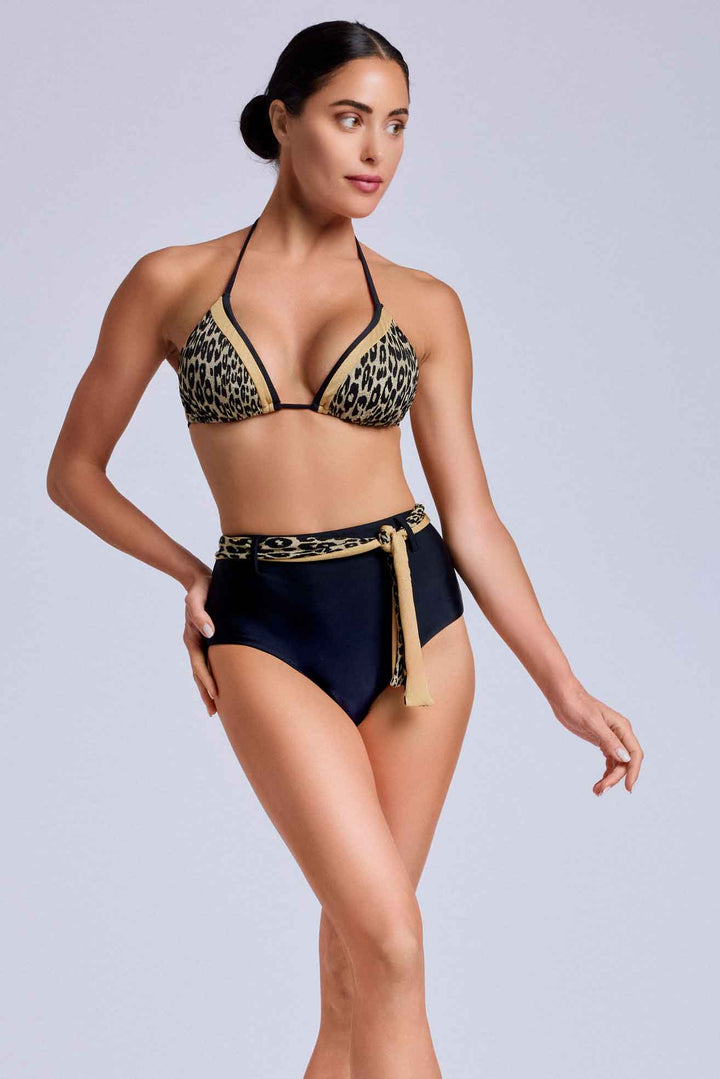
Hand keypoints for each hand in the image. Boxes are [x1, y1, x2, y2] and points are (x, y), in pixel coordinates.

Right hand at [183, 570, 217, 716]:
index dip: (207, 680)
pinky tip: (222, 684)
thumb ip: (201, 613)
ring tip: (215, 708)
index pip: (200, 665)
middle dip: (205, 693)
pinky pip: (209, 662)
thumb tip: (210, 632)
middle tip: (214, 713)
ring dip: (207, 688)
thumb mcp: (198, 597)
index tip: (216, 695)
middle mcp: (195, 643)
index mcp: (192, 637)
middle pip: (199, 674)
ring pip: (203, 671)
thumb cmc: (202, 588)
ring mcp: (200, 643)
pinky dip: (213, 675)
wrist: (199, 580)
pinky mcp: (208, 640)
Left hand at [549, 682, 642, 795]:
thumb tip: (625, 758)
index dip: (633, 772)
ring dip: (610, 779)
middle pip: (625, 763)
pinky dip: (606, 773)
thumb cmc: (577, 705)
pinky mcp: (602, 741)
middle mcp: (620, 734)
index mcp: (622, 728)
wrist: (564, 697)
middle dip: (615, 778)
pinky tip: (599, 783)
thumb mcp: (592, 723)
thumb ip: (609, 740)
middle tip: (600, 790)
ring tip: (597, 791)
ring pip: (618, 764)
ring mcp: (612, 738)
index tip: (627, 788)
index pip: (635, 754)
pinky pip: (610, 762)